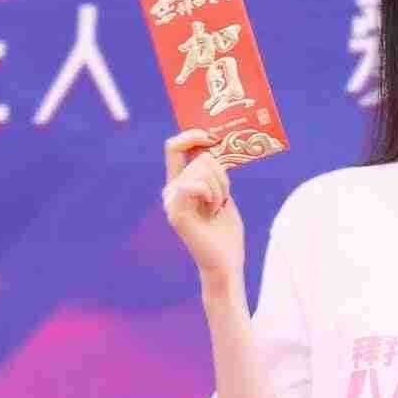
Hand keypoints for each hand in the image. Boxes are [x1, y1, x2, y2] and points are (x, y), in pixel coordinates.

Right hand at [161, 128, 243, 280]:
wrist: (226, 261)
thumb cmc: (226, 232)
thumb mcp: (222, 193)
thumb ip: (214, 172)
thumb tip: (212, 146)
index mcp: (180, 183)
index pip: (176, 147)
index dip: (192, 135)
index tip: (212, 136)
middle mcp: (171, 189)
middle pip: (202, 159)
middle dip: (223, 178)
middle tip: (221, 203)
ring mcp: (171, 200)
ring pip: (204, 170)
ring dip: (220, 190)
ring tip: (215, 211)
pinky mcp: (175, 212)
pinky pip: (195, 185)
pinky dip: (211, 195)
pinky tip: (211, 211)